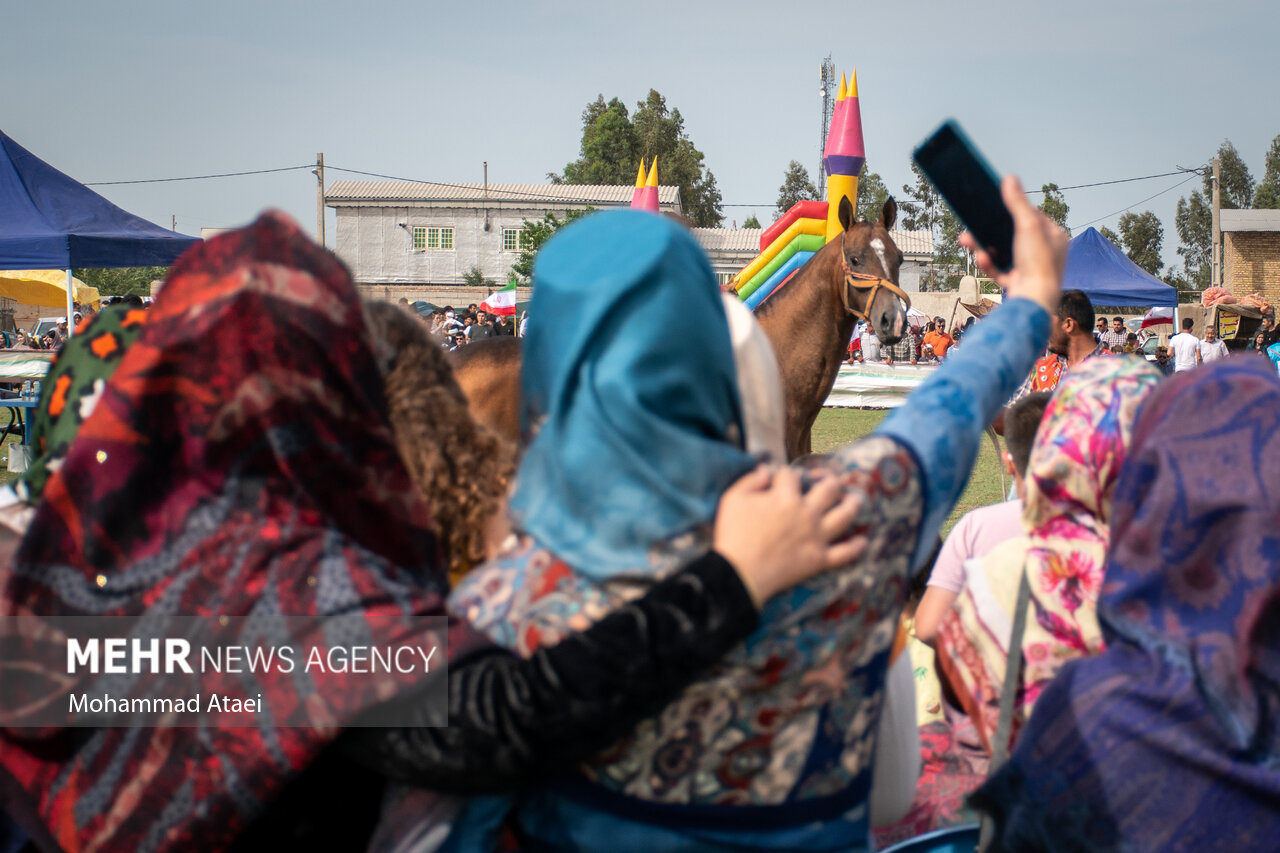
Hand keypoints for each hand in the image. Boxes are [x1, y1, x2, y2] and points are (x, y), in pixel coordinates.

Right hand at [713, 466, 865, 607]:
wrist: (739, 574)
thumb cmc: (733, 534)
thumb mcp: (733, 498)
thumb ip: (751, 480)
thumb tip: (767, 470)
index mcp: (785, 497)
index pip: (791, 475)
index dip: (786, 474)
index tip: (782, 478)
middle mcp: (807, 513)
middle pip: (828, 489)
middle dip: (831, 481)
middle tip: (831, 481)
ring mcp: (817, 536)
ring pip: (844, 516)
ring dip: (852, 505)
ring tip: (855, 500)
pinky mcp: (819, 559)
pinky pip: (845, 553)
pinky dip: (856, 547)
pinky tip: (863, 541)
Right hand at [959, 175, 1066, 315]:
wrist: (1034, 301)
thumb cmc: (1038, 263)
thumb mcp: (1027, 226)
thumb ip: (1017, 202)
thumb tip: (1010, 178)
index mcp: (1053, 237)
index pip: (1032, 216)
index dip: (1013, 210)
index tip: (995, 204)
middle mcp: (1044, 252)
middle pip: (1012, 234)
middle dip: (989, 229)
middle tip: (972, 222)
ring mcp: (1030, 268)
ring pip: (1002, 252)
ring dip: (983, 245)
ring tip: (966, 239)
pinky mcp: (1017, 282)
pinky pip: (999, 269)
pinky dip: (988, 263)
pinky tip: (980, 258)